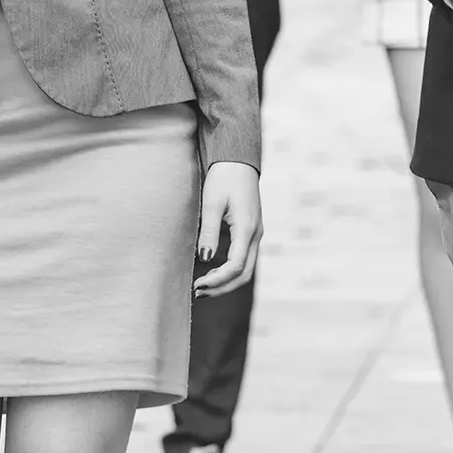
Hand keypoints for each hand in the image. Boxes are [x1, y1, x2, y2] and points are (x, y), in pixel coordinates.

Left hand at [194, 162, 262, 297]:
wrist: (238, 160)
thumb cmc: (224, 177)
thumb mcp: (212, 202)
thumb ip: (209, 232)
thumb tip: (205, 259)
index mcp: (246, 228)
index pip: (235, 266)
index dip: (217, 281)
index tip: (197, 285)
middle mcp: (255, 235)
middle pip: (243, 274)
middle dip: (221, 288)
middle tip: (198, 292)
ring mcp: (255, 234)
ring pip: (245, 269)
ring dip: (225, 281)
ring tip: (202, 286)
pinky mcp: (250, 231)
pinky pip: (243, 258)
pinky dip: (229, 270)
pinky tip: (211, 271)